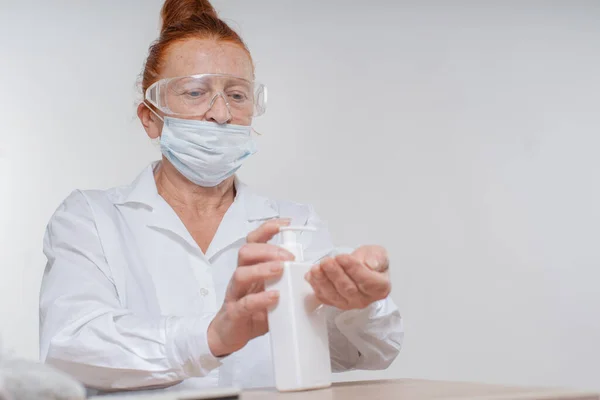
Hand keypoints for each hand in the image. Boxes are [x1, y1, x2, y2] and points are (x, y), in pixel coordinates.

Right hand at [207, 219, 293, 356]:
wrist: (228, 335)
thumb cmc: (252, 311)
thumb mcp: (272, 292)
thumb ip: (288, 282)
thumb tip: (313, 277)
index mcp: (251, 268)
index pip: (254, 241)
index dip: (267, 229)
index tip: (285, 224)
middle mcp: (241, 277)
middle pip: (246, 252)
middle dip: (268, 250)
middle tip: (288, 258)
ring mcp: (235, 294)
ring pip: (241, 273)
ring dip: (262, 269)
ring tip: (280, 269)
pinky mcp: (234, 313)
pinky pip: (244, 303)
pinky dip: (260, 299)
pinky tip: (274, 297)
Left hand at [305, 245, 390, 309]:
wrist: (361, 267)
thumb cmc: (370, 262)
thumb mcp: (378, 253)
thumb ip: (377, 258)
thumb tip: (371, 264)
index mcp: (379, 288)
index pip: (367, 281)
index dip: (353, 269)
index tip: (343, 258)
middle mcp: (364, 299)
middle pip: (348, 289)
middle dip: (335, 274)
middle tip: (327, 262)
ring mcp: (348, 303)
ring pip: (334, 295)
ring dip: (323, 281)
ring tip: (317, 268)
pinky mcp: (334, 302)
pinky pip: (324, 297)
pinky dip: (316, 285)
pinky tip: (312, 275)